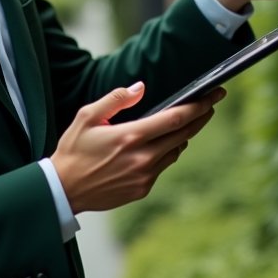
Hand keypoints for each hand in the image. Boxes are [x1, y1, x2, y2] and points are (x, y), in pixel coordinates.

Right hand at [50, 82, 224, 213]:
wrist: (63, 189)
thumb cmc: (74, 150)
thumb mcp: (87, 116)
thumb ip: (116, 99)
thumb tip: (140, 88)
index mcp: (130, 136)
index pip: (175, 118)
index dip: (198, 106)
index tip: (213, 95)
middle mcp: (142, 158)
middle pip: (184, 134)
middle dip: (200, 117)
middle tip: (211, 104)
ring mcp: (144, 176)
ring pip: (175, 151)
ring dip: (183, 136)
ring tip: (184, 122)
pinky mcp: (142, 189)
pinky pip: (162, 166)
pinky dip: (166, 153)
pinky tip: (160, 145)